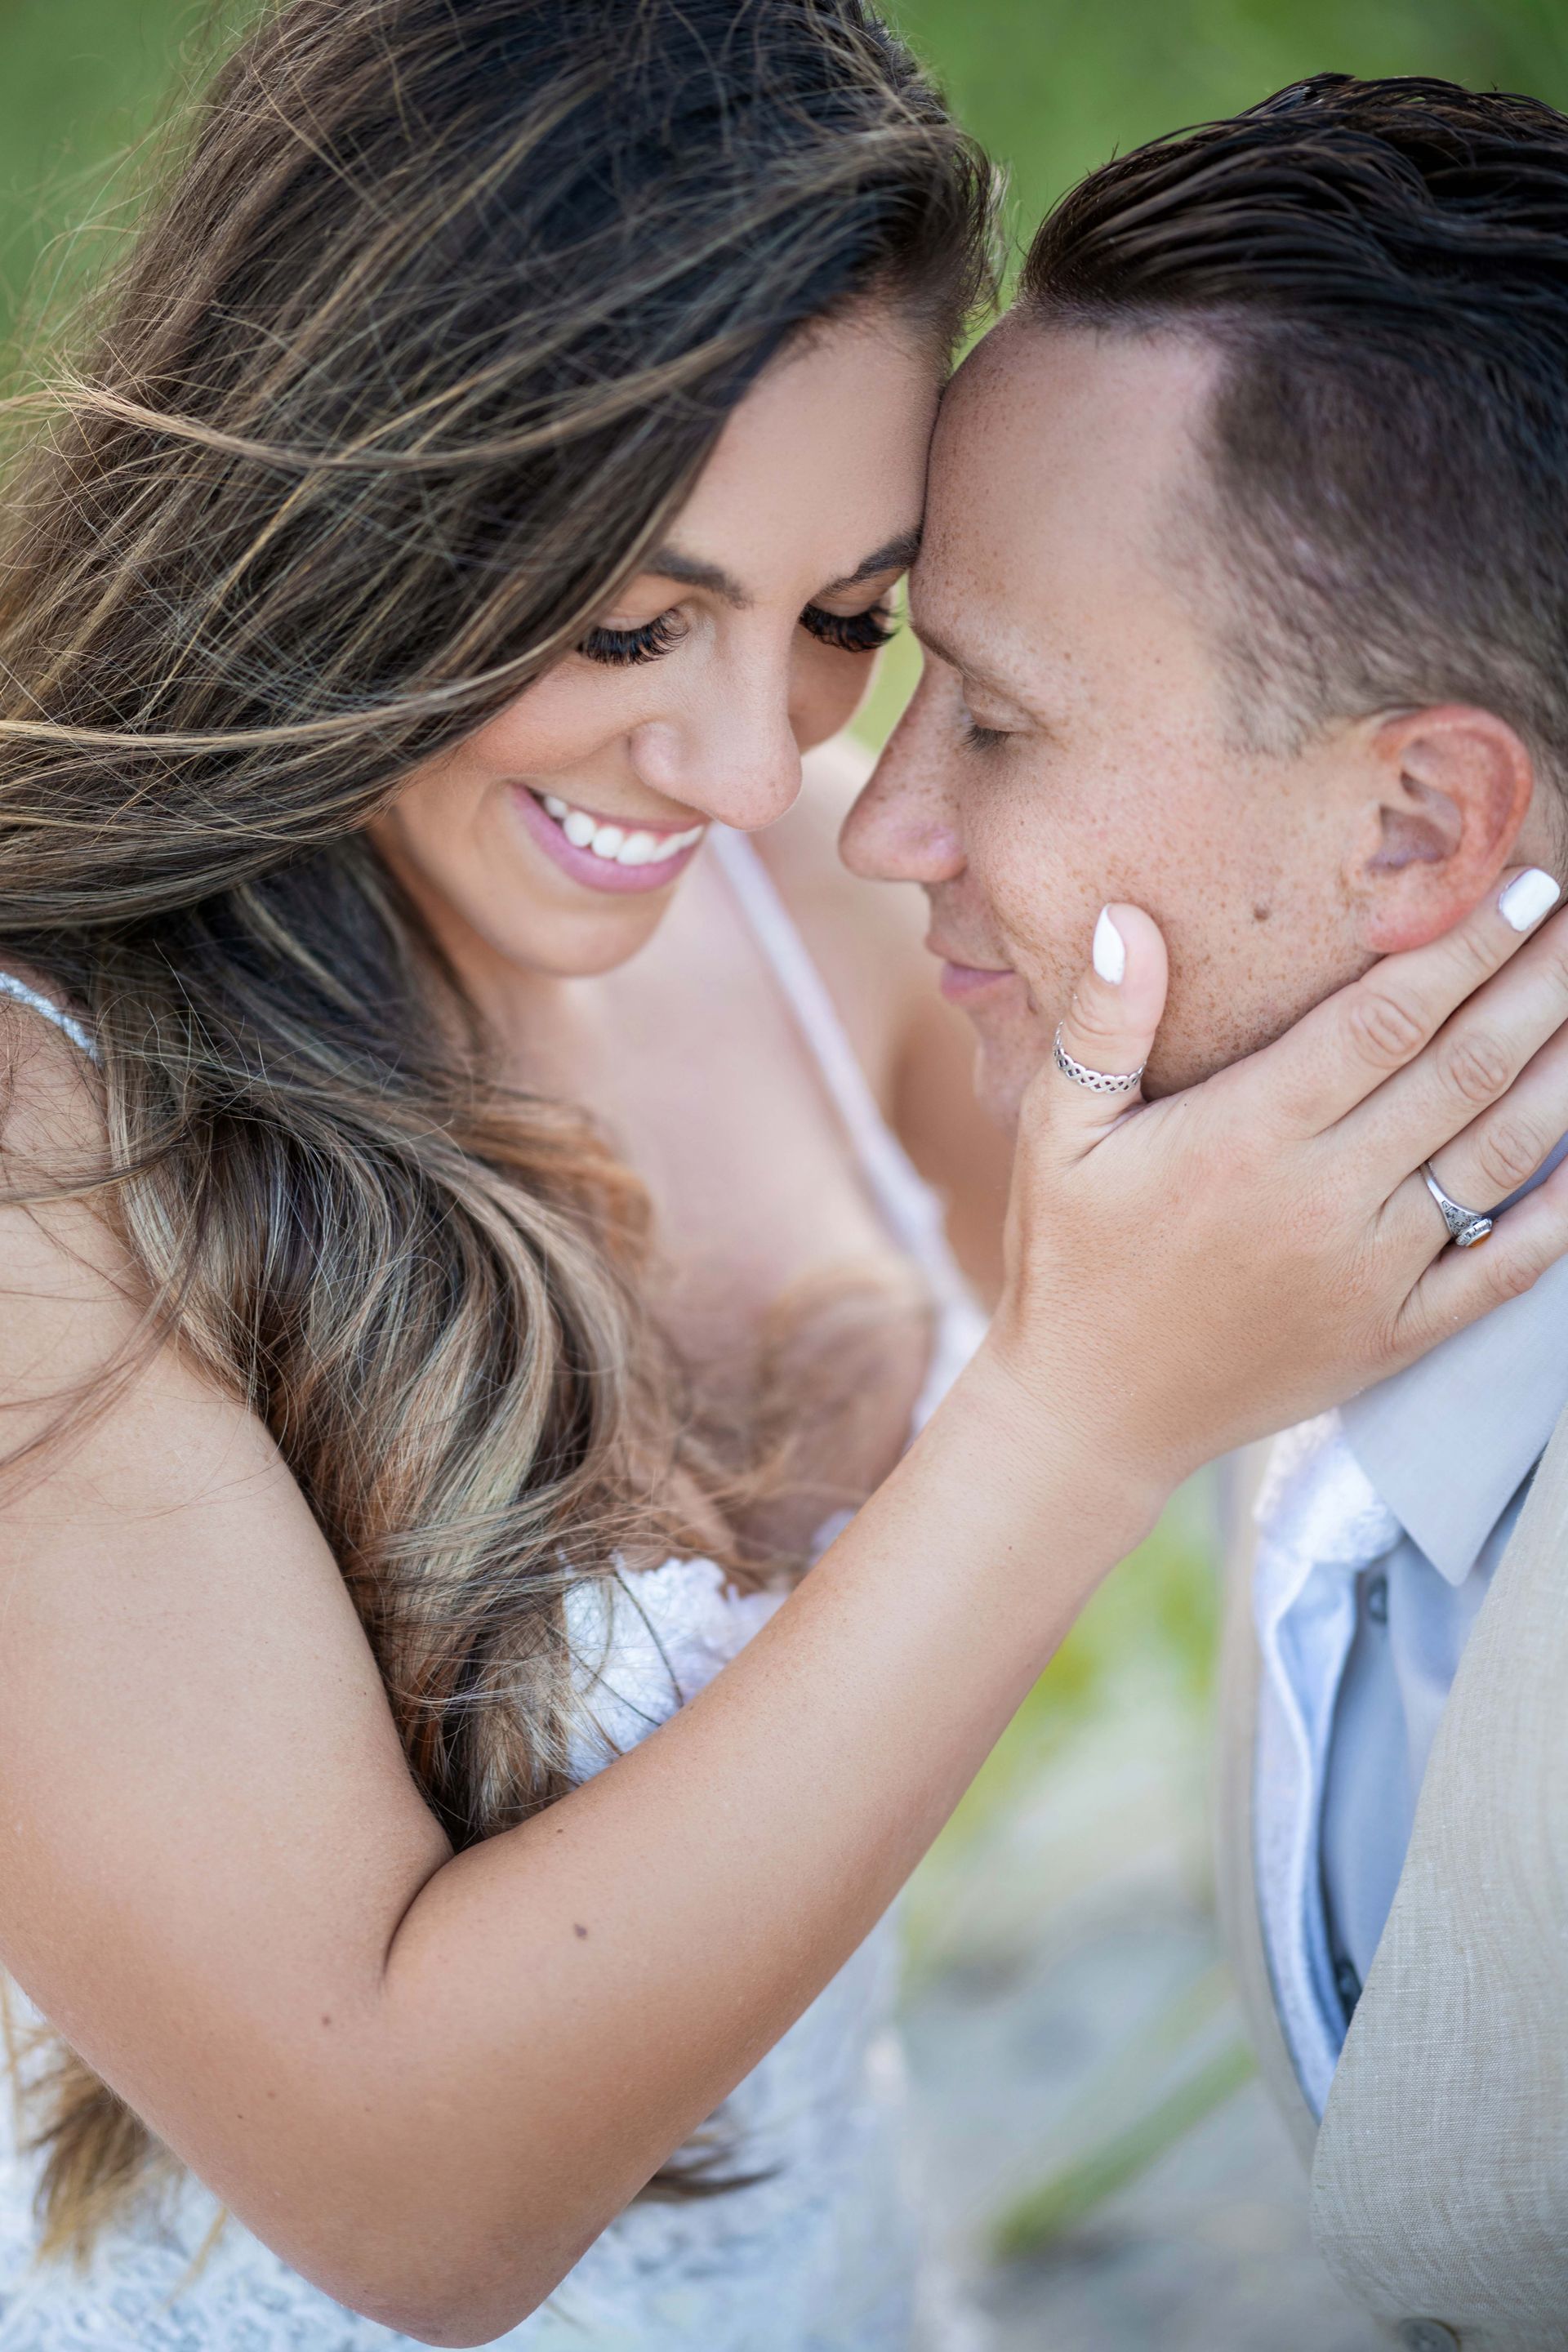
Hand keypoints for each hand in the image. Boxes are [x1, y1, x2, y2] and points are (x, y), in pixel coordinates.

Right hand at [988, 868, 1567, 1490]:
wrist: (1089, 1418)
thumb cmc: (1069, 1261)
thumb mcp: (1056, 1135)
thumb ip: (1101, 1025)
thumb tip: (1126, 917)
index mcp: (1246, 1137)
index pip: (1384, 1020)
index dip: (1462, 947)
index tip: (1518, 886)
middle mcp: (1324, 1200)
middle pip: (1462, 1071)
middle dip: (1535, 987)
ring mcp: (1371, 1274)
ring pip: (1499, 1156)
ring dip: (1562, 1075)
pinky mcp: (1395, 1336)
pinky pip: (1505, 1268)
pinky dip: (1563, 1212)